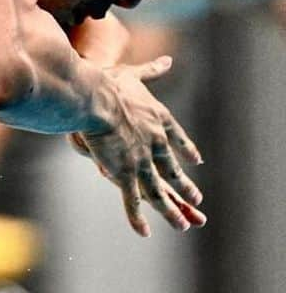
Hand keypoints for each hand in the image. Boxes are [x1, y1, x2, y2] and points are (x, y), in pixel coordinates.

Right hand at [79, 56, 205, 236]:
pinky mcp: (123, 173)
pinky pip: (131, 200)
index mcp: (158, 120)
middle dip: (185, 186)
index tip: (196, 160)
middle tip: (197, 200)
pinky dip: (138, 218)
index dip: (186, 150)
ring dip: (171, 211)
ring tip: (183, 226)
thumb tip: (167, 59)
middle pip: (172, 170)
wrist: (95, 99)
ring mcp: (140, 160)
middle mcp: (155, 143)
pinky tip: (145, 233)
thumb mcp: (133, 73)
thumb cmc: (108, 83)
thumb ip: (151, 70)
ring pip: (158, 191)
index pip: (177, 138)